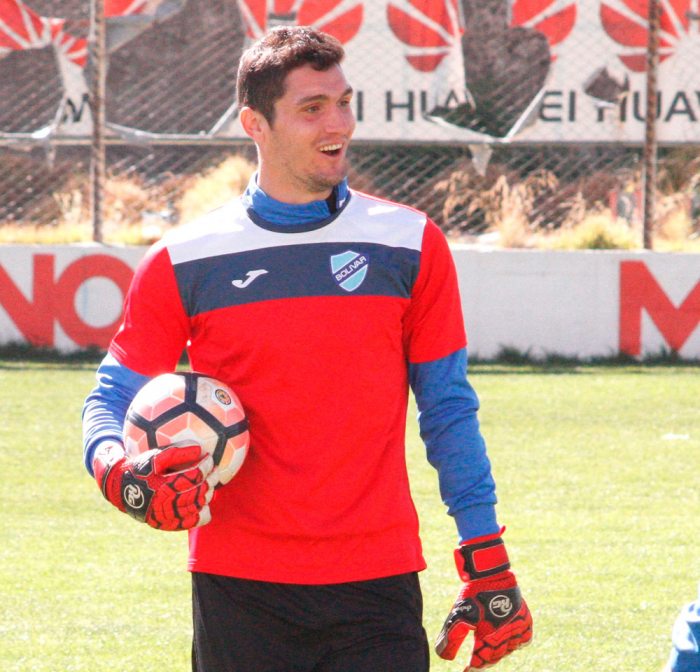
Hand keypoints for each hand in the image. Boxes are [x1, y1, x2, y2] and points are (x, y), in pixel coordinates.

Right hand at [93, 441, 218, 530]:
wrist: (121, 491)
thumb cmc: (139, 469)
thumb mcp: (153, 457)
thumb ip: (176, 452)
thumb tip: (199, 448)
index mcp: (163, 485)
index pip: (192, 476)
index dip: (205, 466)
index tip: (209, 458)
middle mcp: (165, 504)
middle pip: (197, 492)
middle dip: (210, 480)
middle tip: (216, 471)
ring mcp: (166, 516)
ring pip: (196, 507)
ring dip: (207, 495)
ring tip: (211, 485)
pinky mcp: (166, 524)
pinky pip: (189, 523)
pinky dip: (201, 515)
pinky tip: (206, 506)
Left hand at [435, 529, 531, 669]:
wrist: (490, 572)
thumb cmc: (473, 593)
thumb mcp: (458, 615)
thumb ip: (451, 637)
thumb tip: (444, 657)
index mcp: (490, 635)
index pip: (482, 661)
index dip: (473, 668)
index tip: (466, 671)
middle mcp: (507, 633)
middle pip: (496, 656)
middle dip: (485, 660)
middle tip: (476, 661)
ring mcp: (518, 625)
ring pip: (510, 648)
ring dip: (500, 651)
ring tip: (490, 650)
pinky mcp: (524, 616)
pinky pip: (525, 637)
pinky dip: (518, 642)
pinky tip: (510, 642)